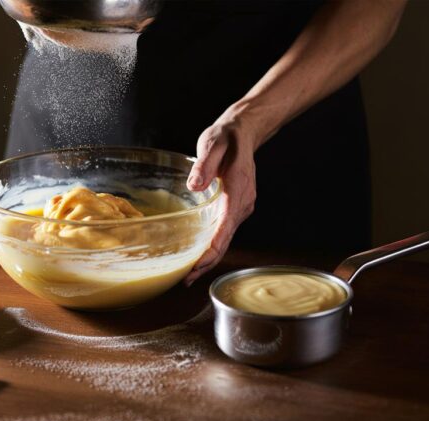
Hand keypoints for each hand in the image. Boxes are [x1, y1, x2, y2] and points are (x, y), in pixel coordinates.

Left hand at [184, 105, 263, 285]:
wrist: (242, 132)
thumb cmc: (227, 137)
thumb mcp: (213, 144)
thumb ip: (205, 165)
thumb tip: (194, 186)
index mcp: (237, 191)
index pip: (225, 229)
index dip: (211, 251)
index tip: (196, 266)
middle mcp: (242, 204)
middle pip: (225, 241)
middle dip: (206, 263)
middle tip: (185, 279)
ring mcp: (241, 207)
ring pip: (225, 239)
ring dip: (208, 257)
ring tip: (187, 273)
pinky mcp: (235, 207)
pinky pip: (224, 232)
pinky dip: (212, 246)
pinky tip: (197, 254)